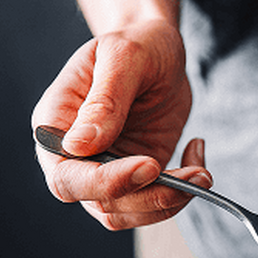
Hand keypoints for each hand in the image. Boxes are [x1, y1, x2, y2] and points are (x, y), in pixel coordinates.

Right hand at [31, 19, 210, 228]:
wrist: (161, 53)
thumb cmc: (138, 44)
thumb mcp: (124, 57)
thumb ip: (104, 100)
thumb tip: (79, 146)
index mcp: (55, 125)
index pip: (66, 176)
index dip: (104, 182)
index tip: (149, 166)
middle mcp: (74, 157)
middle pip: (98, 203)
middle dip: (148, 197)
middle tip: (194, 176)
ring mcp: (105, 172)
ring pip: (126, 214)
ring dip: (169, 202)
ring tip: (202, 174)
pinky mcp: (136, 180)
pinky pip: (152, 207)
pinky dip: (181, 195)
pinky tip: (197, 162)